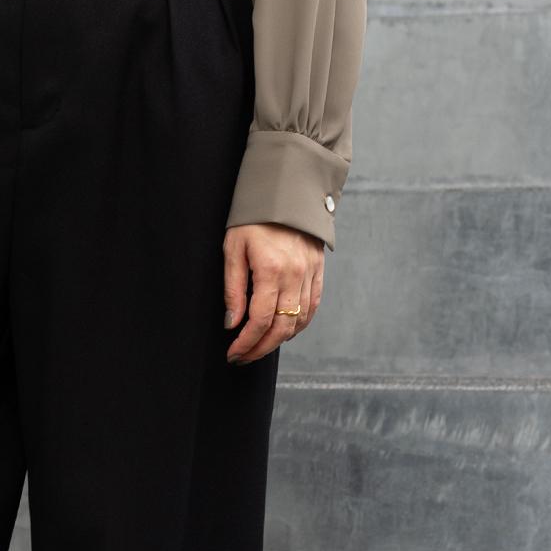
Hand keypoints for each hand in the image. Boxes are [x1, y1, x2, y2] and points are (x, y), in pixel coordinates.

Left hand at [223, 222, 323, 364]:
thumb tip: (232, 323)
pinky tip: (283, 332)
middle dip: (261, 348)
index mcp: (272, 270)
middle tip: (243, 358)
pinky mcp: (318, 272)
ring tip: (259, 347)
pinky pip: (312, 307)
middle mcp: (296, 276)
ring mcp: (310, 274)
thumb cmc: (253, 218)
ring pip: (299, 322)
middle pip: (282, 328)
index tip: (233, 353)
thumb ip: (233, 288)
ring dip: (279, 341)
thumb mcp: (233, 248)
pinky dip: (299, 325)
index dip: (246, 342)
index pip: (260, 320)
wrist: (286, 192)